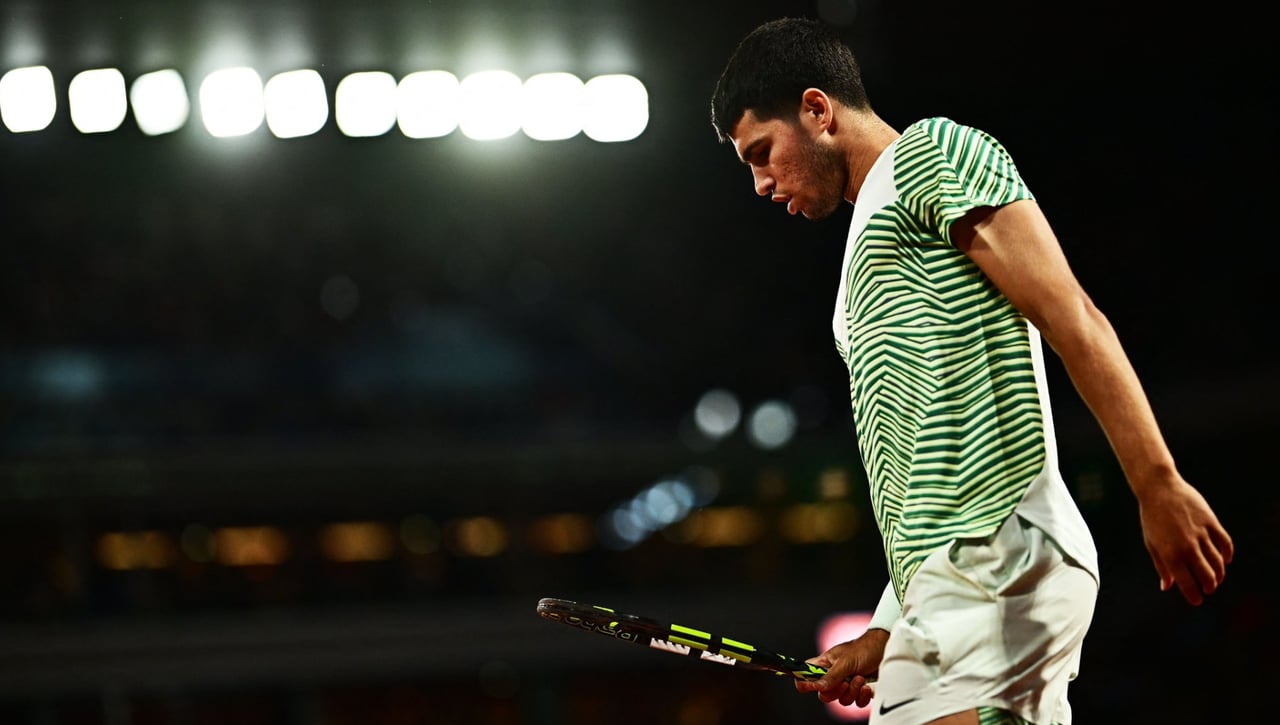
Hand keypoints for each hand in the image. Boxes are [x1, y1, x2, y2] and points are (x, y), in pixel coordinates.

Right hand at [794, 629, 886, 706]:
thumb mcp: (845, 661)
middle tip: (845, 682)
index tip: (812, 686)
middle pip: (824, 694)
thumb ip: (831, 676)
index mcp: (824, 664)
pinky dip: (862, 696)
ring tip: (861, 678)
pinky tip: (868, 686)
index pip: (805, 675)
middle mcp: (833, 676)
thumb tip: (818, 687)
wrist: (886, 650)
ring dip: (852, 692)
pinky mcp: (860, 691)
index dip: (805, 683)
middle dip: (836, 691)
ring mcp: (847, 684)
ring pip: (841, 700)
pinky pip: (857, 703)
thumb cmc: (863, 649)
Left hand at [1138, 477, 1233, 604]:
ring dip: (1219, 574)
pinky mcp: (1211, 522)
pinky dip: (1228, 554)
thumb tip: (1167, 587)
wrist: (1159, 489)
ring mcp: (1201, 534)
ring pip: (1218, 562)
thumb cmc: (1152, 518)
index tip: (1197, 601)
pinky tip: (1225, 560)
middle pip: (1207, 576)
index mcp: (1170, 554)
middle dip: (1210, 586)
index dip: (1194, 596)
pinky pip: (1226, 543)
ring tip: (1216, 578)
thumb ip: (1161, 566)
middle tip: (1209, 588)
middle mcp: (1187, 547)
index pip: (1187, 584)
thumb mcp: (1151, 543)